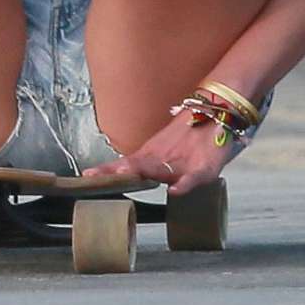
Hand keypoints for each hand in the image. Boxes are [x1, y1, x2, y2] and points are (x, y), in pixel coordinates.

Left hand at [83, 108, 245, 195]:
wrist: (217, 115)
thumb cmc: (189, 138)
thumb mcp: (164, 152)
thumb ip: (147, 165)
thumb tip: (121, 172)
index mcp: (151, 156)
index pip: (125, 165)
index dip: (107, 171)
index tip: (87, 175)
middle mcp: (162, 159)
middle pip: (137, 166)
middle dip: (120, 170)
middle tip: (101, 175)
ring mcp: (181, 163)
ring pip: (159, 168)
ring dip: (142, 171)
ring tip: (124, 173)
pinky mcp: (203, 168)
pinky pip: (192, 178)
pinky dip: (184, 184)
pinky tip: (175, 189)